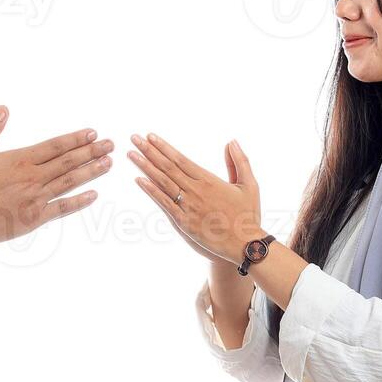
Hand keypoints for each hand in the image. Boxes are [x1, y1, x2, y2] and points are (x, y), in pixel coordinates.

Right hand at [0, 106, 111, 245]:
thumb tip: (3, 108)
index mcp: (20, 160)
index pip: (55, 146)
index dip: (76, 138)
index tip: (93, 132)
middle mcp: (33, 177)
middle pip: (68, 161)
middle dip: (92, 151)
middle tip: (111, 144)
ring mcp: (36, 199)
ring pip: (70, 181)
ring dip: (91, 172)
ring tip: (109, 163)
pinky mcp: (34, 219)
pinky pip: (62, 208)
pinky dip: (79, 201)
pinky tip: (94, 195)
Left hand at [129, 133, 262, 263]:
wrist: (245, 245)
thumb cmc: (248, 215)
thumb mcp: (249, 184)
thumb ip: (239, 162)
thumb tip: (231, 141)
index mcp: (209, 180)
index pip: (180, 159)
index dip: (164, 147)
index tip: (151, 136)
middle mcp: (196, 191)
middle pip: (168, 167)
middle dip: (149, 151)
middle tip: (134, 138)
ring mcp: (188, 207)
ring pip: (163, 182)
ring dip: (145, 167)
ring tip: (132, 154)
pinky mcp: (184, 222)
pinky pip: (164, 204)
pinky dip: (151, 191)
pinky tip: (139, 180)